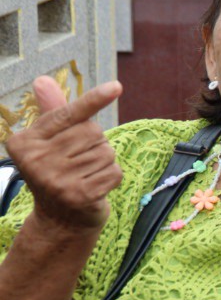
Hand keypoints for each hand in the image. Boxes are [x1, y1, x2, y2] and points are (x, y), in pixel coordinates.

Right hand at [5, 77, 122, 232]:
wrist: (60, 220)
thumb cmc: (58, 170)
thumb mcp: (50, 141)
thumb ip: (52, 112)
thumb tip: (42, 80)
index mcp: (24, 142)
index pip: (66, 115)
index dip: (94, 100)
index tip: (117, 87)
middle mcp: (35, 159)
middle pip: (92, 132)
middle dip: (95, 143)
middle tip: (79, 161)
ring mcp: (56, 179)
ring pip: (106, 152)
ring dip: (104, 162)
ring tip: (85, 174)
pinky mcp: (78, 195)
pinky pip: (114, 172)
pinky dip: (111, 178)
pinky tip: (95, 187)